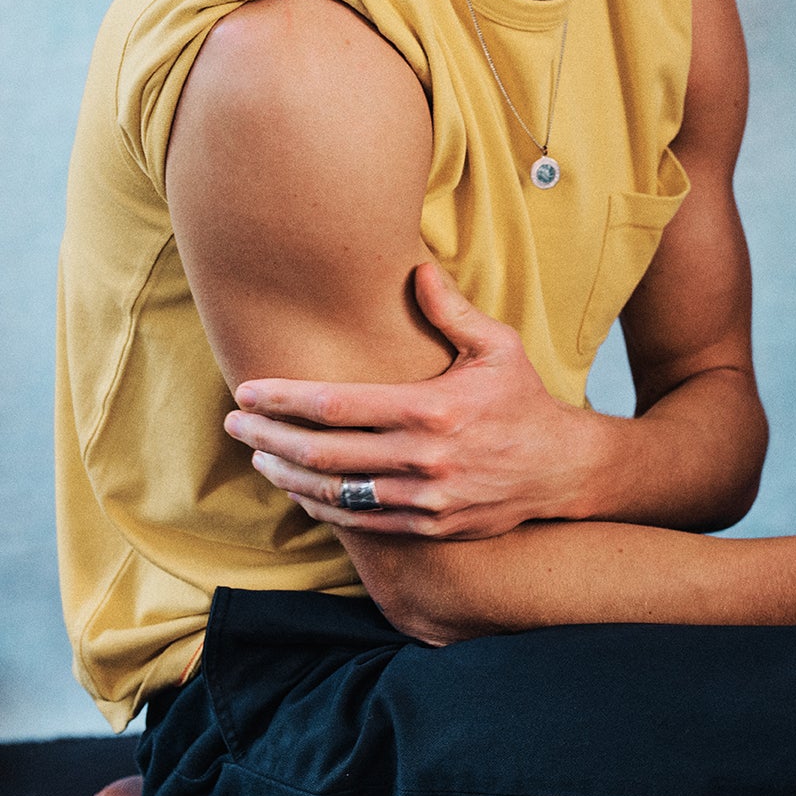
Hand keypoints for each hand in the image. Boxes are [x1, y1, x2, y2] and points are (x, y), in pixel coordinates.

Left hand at [225, 263, 597, 536]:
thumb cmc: (523, 399)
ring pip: (334, 493)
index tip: (249, 392)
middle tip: (234, 425)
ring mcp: (423, 499)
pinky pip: (360, 522)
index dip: (284, 400)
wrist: (561, 468)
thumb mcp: (497, 346)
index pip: (337, 406)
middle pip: (322, 453)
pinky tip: (300, 490)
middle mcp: (422, 458)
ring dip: (288, 476)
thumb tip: (416, 269)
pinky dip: (323, 507)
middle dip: (268, 439)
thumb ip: (451, 311)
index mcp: (431, 409)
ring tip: (258, 458)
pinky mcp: (428, 527)